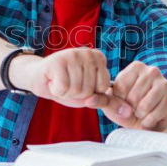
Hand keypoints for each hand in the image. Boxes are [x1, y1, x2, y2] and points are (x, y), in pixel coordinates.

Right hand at [12, 48, 131, 114]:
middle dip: (76, 94)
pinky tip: (53, 81)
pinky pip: (63, 88)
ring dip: (65, 92)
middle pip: (89, 90)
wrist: (38, 77)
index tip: (80, 84)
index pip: (103, 87)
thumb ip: (108, 101)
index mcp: (99, 58)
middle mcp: (88, 52)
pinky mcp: (58, 60)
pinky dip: (56, 90)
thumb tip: (128, 112)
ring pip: (76, 89)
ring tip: (60, 82)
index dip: (90, 93)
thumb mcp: (90, 94)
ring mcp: (73, 54)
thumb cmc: (66, 85)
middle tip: (67, 83)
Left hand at [101, 61, 166, 130]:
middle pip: (132, 97)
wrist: (149, 121)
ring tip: (141, 113)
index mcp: (136, 67)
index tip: (123, 100)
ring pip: (143, 106)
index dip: (119, 100)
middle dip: (130, 109)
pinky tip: (148, 119)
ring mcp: (163, 84)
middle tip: (134, 108)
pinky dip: (147, 122)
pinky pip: (153, 116)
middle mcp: (151, 71)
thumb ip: (100, 100)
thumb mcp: (112, 102)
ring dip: (139, 116)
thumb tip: (89, 100)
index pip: (120, 87)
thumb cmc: (128, 108)